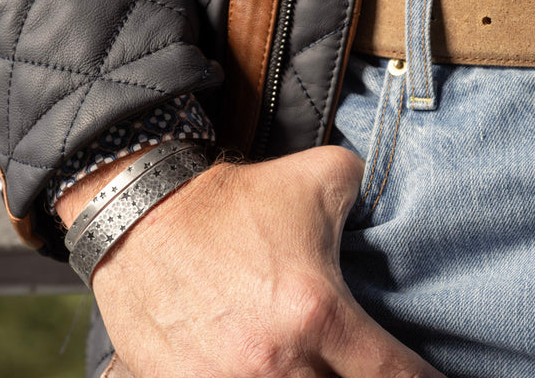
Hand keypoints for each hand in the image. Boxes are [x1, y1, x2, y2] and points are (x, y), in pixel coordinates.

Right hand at [59, 146, 443, 377]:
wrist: (141, 215)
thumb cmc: (234, 201)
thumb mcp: (321, 176)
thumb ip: (367, 192)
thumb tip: (389, 202)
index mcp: (319, 314)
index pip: (393, 376)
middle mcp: (278, 363)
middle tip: (368, 368)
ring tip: (319, 366)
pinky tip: (266, 370)